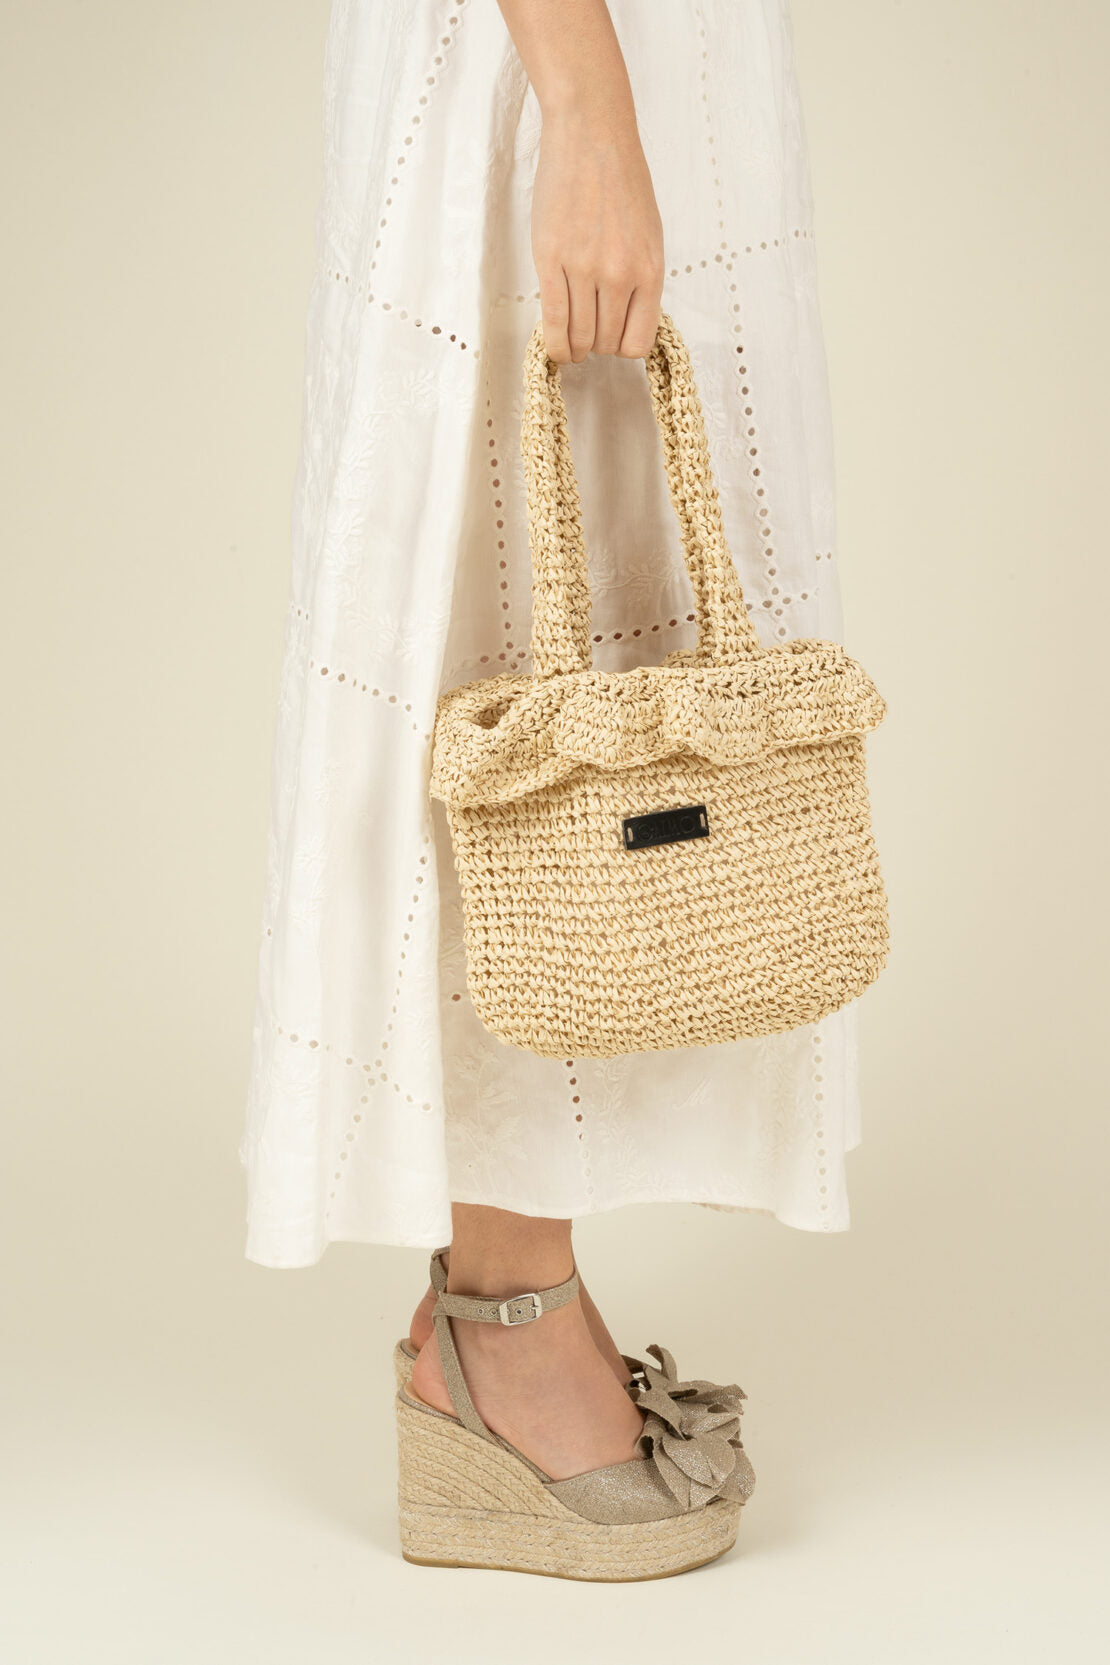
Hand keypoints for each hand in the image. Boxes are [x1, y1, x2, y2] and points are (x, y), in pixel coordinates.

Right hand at [531, 105, 663, 364]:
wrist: (591, 134)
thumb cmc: (621, 180)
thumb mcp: (649, 234)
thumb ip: (641, 278)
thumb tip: (627, 319)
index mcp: (650, 270)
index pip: (638, 342)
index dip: (623, 348)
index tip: (613, 339)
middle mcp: (620, 274)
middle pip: (606, 343)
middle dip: (597, 345)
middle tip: (588, 333)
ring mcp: (584, 268)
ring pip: (580, 337)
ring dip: (575, 346)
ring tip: (571, 342)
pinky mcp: (551, 259)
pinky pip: (554, 320)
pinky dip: (555, 344)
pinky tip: (557, 348)